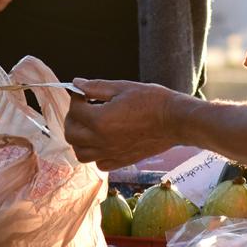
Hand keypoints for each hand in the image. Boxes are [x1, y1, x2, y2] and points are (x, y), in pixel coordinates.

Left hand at [65, 78, 185, 170]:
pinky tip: (104, 141)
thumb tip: (76, 83)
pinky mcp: (122, 161)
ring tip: (90, 126)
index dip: (76, 97)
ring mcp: (111, 153)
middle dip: (73, 118)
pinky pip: (99, 163)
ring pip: (80, 153)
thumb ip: (95, 87)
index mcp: (100, 120)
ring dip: (80, 138)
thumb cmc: (152, 101)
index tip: (83, 92)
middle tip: (83, 108)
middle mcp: (102, 141)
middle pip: (71, 134)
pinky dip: (96, 154)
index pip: (75, 110)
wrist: (175, 120)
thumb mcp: (122, 87)